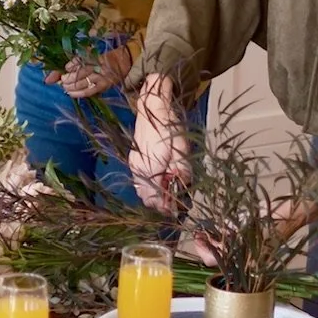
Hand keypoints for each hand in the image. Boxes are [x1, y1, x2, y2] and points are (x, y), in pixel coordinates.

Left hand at [53, 44, 134, 98]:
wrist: (125, 61)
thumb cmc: (107, 57)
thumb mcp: (94, 54)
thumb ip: (79, 60)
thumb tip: (65, 67)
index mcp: (95, 56)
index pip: (81, 60)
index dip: (72, 64)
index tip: (65, 68)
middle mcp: (98, 66)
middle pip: (80, 72)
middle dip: (68, 78)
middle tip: (62, 80)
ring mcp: (102, 77)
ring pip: (83, 83)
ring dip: (71, 86)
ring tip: (64, 87)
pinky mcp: (104, 85)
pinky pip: (90, 91)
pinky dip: (79, 93)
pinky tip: (71, 94)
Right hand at [130, 74, 189, 212]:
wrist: (152, 108)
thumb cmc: (169, 128)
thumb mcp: (182, 151)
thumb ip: (182, 173)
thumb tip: (183, 190)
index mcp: (149, 171)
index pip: (155, 200)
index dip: (167, 208)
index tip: (178, 209)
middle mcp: (137, 171)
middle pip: (146, 198)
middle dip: (160, 202)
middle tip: (175, 199)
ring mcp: (134, 164)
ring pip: (141, 189)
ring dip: (154, 193)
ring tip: (170, 188)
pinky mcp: (134, 159)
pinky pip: (139, 180)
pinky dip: (150, 184)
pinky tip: (162, 177)